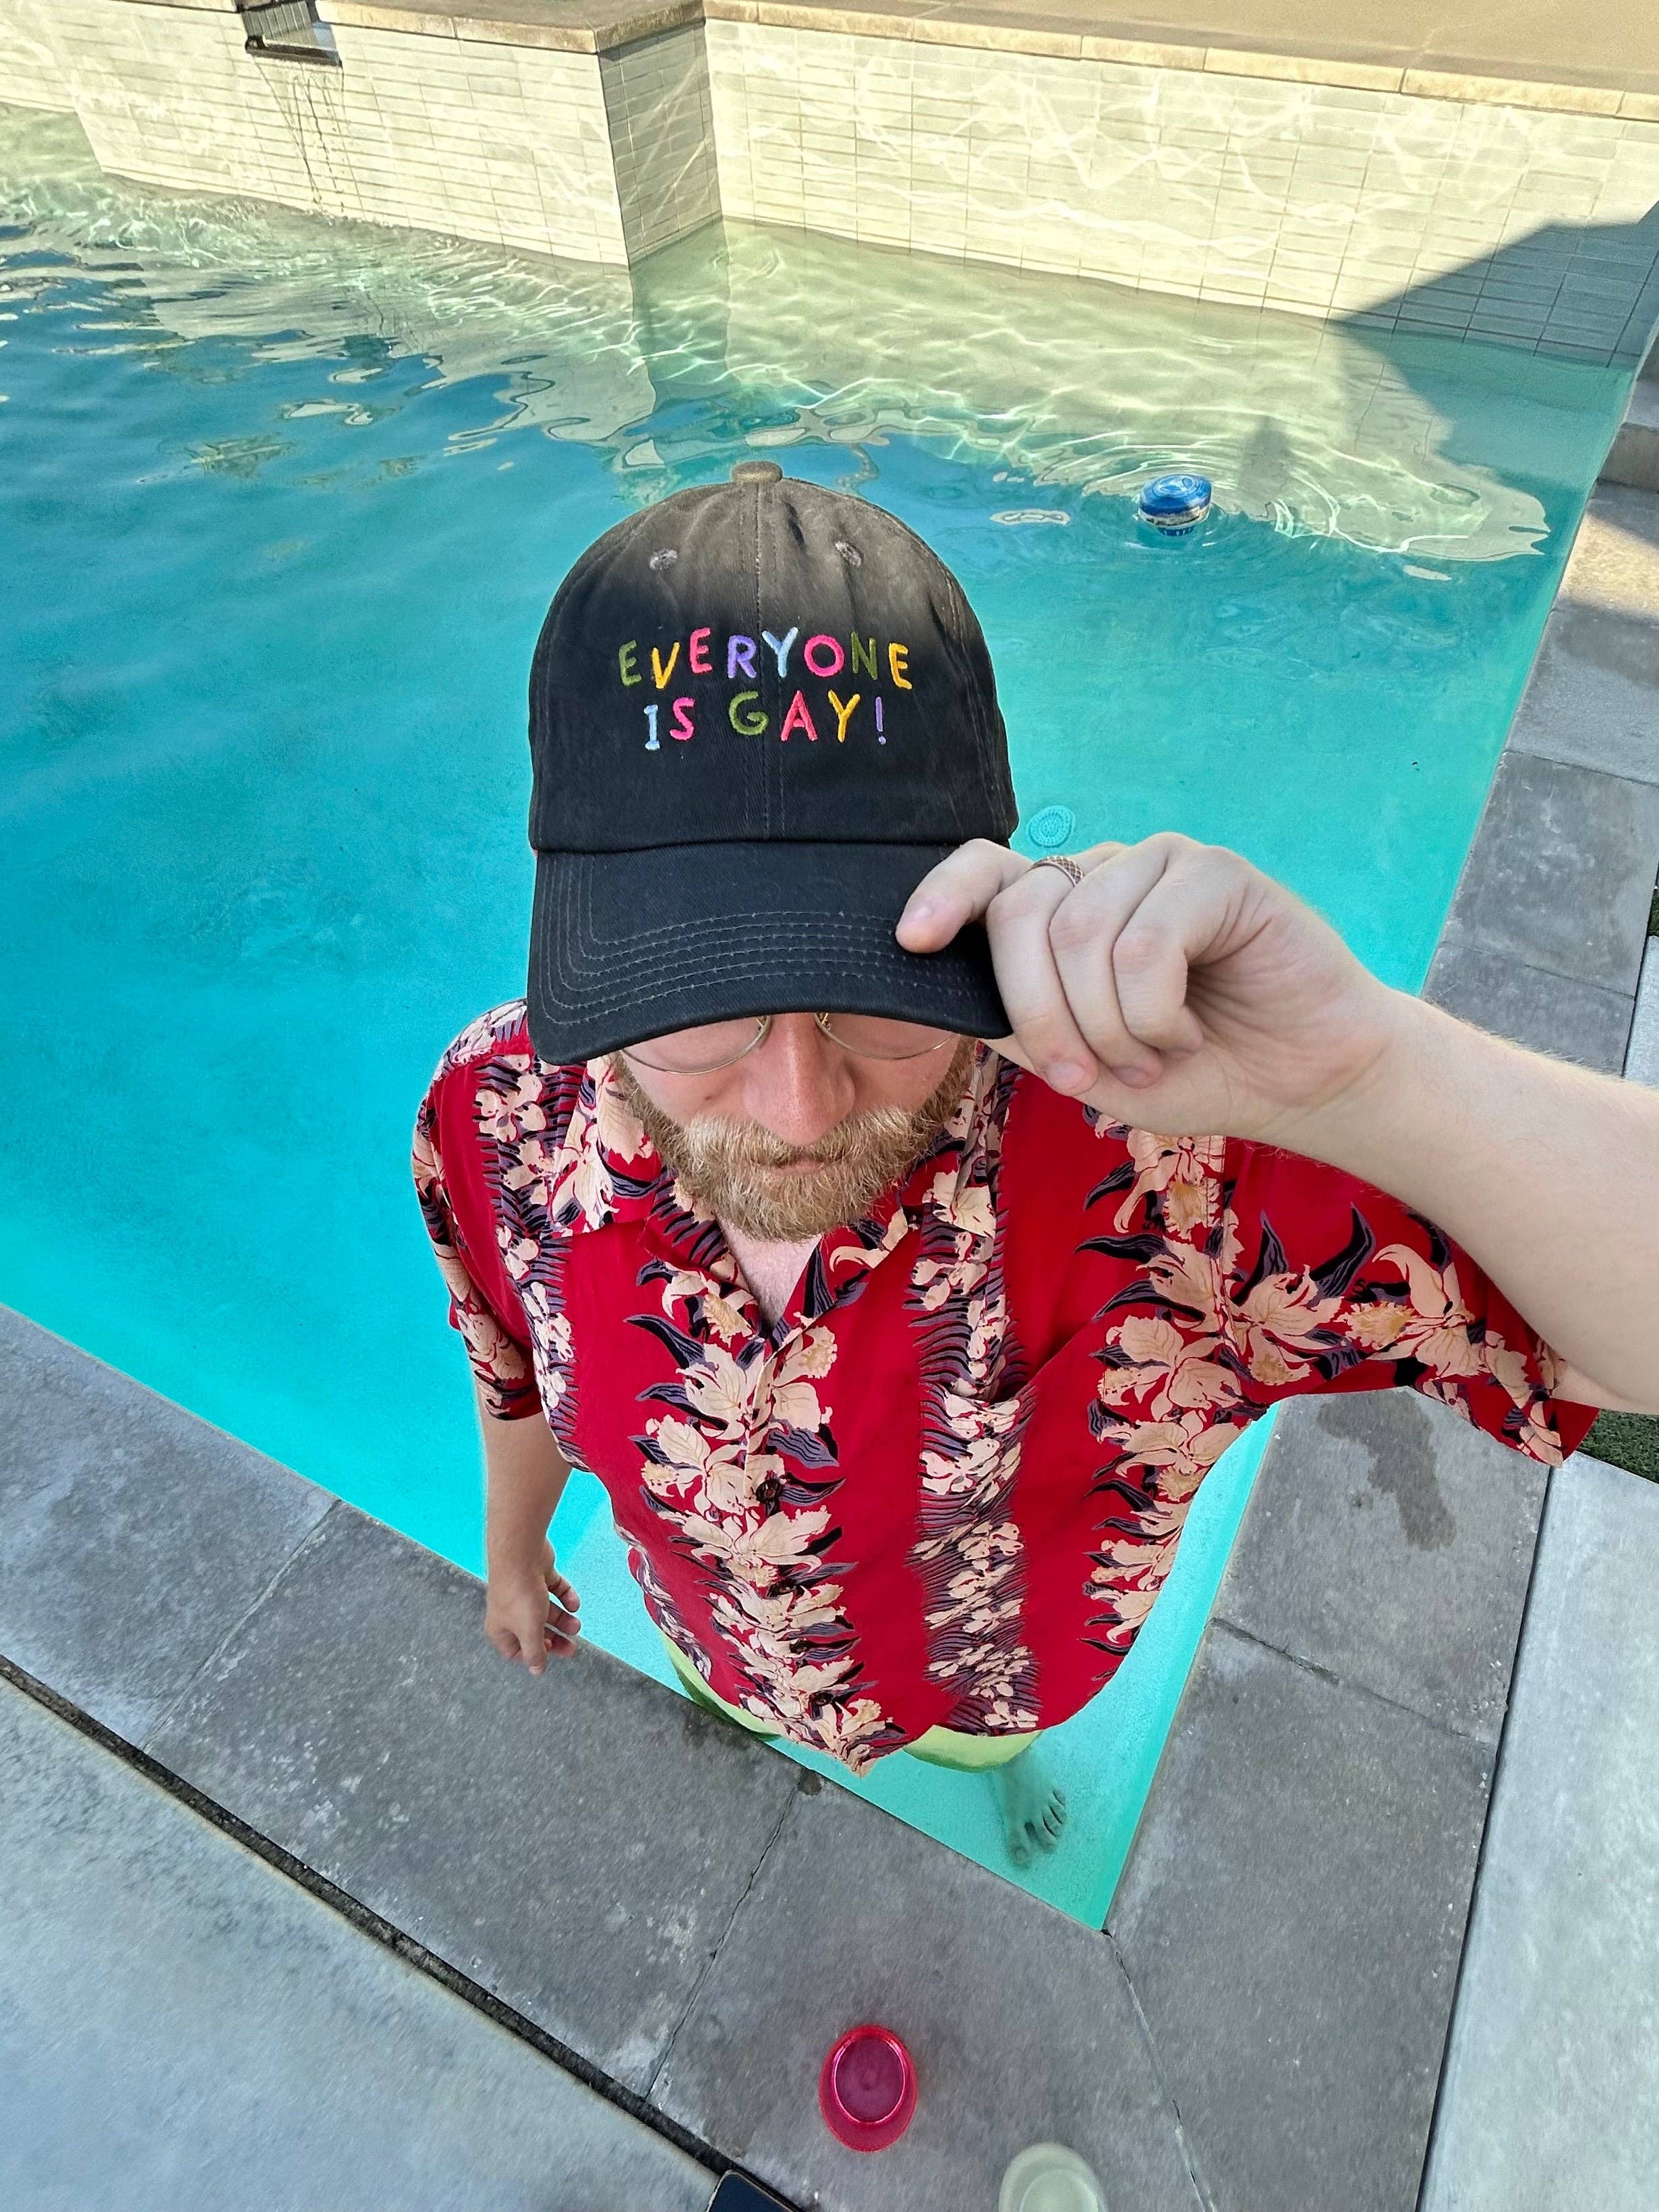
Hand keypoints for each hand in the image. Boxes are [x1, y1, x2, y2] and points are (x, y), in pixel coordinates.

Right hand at [483, 1537, 579, 1677]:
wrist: (520, 1553)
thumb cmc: (521, 1596)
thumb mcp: (529, 1631)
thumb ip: (535, 1652)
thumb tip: (537, 1671)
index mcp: (501, 1628)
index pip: (516, 1650)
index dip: (533, 1656)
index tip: (549, 1656)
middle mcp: (511, 1612)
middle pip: (535, 1631)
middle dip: (554, 1639)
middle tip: (573, 1646)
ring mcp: (525, 1592)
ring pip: (546, 1611)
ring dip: (563, 1619)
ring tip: (577, 1625)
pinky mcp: (539, 1575)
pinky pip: (554, 1590)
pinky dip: (565, 1597)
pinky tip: (574, 1603)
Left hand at [897, 833, 1402, 1142]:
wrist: (1301, 1083)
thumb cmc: (1193, 1070)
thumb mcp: (1084, 1062)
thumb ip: (1020, 1023)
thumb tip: (950, 996)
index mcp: (1063, 909)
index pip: (987, 871)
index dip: (944, 894)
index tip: (913, 941)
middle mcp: (1104, 874)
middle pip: (1022, 914)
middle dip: (1038, 1013)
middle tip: (1079, 1075)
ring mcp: (1159, 865)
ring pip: (1082, 934)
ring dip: (1108, 1026)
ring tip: (1153, 1057)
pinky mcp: (1217, 873)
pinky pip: (1148, 941)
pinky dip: (1157, 1012)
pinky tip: (1189, 1031)